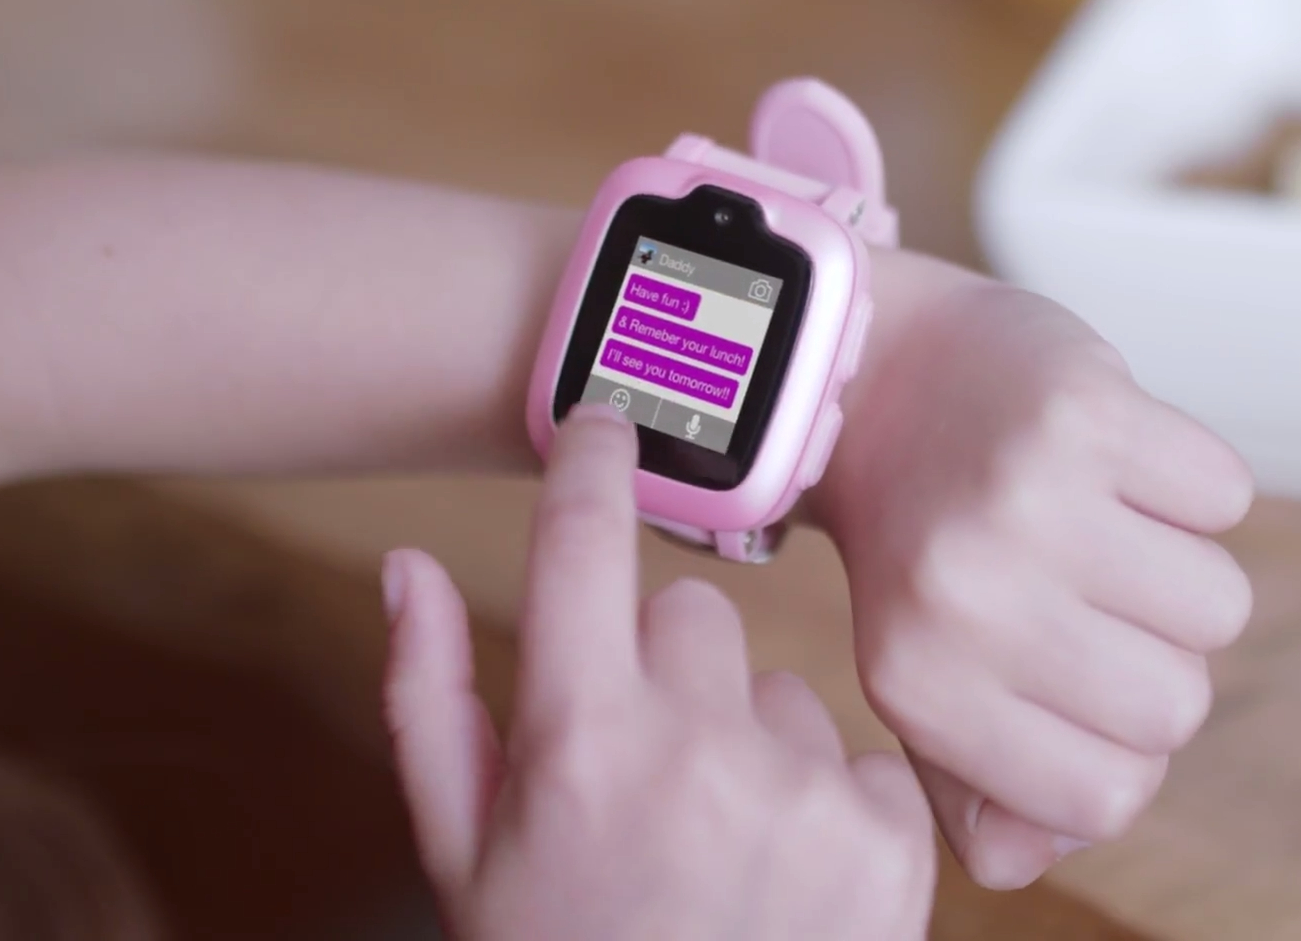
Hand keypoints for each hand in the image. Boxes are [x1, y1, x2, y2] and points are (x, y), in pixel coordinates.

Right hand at [383, 405, 935, 940]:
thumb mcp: (461, 854)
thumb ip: (430, 696)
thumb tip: (407, 562)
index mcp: (579, 738)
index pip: (585, 541)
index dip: (590, 461)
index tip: (602, 421)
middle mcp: (698, 745)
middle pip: (692, 614)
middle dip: (664, 672)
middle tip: (644, 777)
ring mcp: (806, 789)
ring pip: (780, 691)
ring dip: (751, 746)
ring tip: (718, 852)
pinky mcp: (892, 836)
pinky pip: (858, 755)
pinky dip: (829, 805)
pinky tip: (786, 879)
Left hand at [813, 257, 1254, 889]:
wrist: (872, 370)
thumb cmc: (919, 539)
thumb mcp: (917, 672)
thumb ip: (973, 785)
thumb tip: (1029, 855)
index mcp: (919, 681)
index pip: (1106, 793)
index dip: (1117, 745)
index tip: (1076, 679)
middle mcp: (966, 596)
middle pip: (1176, 706)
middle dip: (1155, 659)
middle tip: (1088, 592)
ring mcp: (1028, 498)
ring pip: (1218, 607)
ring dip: (1180, 567)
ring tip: (1101, 523)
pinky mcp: (1085, 407)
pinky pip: (1225, 494)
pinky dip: (1188, 481)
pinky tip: (1112, 461)